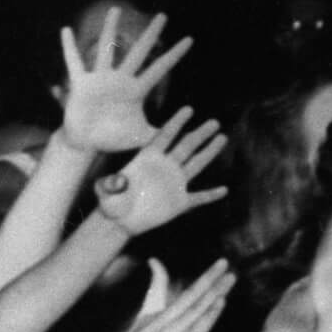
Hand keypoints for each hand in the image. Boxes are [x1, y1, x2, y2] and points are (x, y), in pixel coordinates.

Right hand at [59, 8, 193, 153]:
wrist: (86, 143)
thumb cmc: (113, 138)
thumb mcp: (140, 136)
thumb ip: (161, 133)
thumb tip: (185, 135)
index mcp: (136, 90)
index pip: (160, 68)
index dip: (174, 55)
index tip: (190, 40)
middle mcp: (121, 79)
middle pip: (139, 51)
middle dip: (152, 34)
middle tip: (164, 15)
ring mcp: (100, 79)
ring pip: (107, 48)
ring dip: (110, 28)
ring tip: (115, 9)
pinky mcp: (81, 84)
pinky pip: (74, 62)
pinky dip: (69, 47)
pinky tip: (66, 31)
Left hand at [93, 109, 227, 235]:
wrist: (119, 221)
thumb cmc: (111, 203)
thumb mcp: (108, 192)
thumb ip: (111, 185)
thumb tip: (117, 180)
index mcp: (149, 159)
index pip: (165, 136)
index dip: (176, 123)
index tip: (188, 109)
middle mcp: (165, 167)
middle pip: (186, 146)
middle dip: (200, 134)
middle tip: (214, 122)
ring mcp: (174, 184)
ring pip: (196, 164)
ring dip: (210, 152)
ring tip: (222, 138)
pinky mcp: (179, 202)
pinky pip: (199, 198)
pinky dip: (211, 195)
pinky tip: (224, 190)